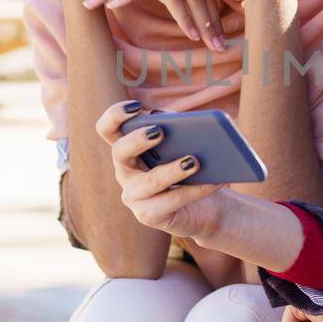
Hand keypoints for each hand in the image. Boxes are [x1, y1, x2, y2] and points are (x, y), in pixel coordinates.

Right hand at [96, 99, 230, 238]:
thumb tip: (179, 121)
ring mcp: (134, 196)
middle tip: (160, 131)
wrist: (207, 205)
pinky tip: (215, 181)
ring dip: (172, 170)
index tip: (135, 106)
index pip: (108, 129)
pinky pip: (172, 202)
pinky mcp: (149, 215)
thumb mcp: (186, 144)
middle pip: (119, 151)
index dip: (115, 115)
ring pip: (150, 182)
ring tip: (195, 161)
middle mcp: (125, 171)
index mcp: (129, 148)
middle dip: (137, 140)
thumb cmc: (192, 166)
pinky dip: (195, 190)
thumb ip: (179, 128)